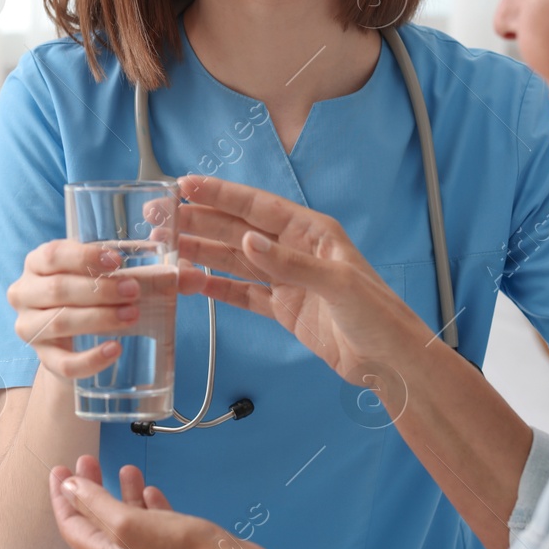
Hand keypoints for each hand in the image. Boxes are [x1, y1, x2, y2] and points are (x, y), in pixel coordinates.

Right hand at [7, 228, 214, 381]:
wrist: (76, 339)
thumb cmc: (95, 295)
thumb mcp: (115, 277)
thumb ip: (156, 275)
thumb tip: (195, 275)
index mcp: (40, 262)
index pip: (53, 254)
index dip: (83, 256)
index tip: (117, 260)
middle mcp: (26, 292)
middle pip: (57, 289)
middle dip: (99, 289)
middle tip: (134, 291)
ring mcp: (30, 327)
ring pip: (59, 323)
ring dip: (98, 319)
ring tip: (132, 316)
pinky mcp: (43, 359)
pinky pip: (63, 364)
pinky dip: (90, 359)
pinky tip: (115, 350)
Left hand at [49, 455, 253, 548]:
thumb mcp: (129, 522)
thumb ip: (97, 504)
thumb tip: (70, 488)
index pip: (72, 526)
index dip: (62, 498)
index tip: (58, 469)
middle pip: (98, 521)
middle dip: (89, 490)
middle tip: (88, 460)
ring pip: (128, 520)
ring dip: (121, 493)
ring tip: (125, 468)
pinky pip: (154, 525)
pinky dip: (148, 506)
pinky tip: (151, 491)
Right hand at [174, 174, 430, 384]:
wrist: (390, 362)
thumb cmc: (377, 316)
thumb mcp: (338, 285)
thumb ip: (289, 263)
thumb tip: (246, 240)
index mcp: (312, 231)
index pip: (257, 207)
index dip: (220, 195)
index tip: (184, 186)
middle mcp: (295, 250)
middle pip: (237, 230)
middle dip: (198, 222)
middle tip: (158, 218)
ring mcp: (287, 280)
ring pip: (234, 260)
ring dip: (199, 252)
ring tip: (163, 245)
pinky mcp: (283, 309)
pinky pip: (242, 293)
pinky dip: (215, 287)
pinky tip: (189, 282)